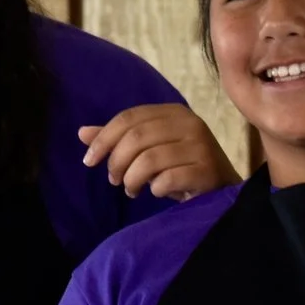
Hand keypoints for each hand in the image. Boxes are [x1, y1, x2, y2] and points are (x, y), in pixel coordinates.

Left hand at [79, 105, 239, 200]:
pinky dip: (155, 189)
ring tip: (131, 189)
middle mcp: (190, 123)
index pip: (129, 118)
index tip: (89, 160)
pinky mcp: (207, 170)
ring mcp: (201, 146)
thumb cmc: (180, 167)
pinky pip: (167, 179)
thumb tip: (81, 132)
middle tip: (113, 180)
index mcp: (173, 112)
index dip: (104, 138)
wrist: (222, 189)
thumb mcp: (149, 150)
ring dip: (132, 179)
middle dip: (116, 161)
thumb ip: (119, 140)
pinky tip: (156, 193)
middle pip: (136, 137)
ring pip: (149, 159)